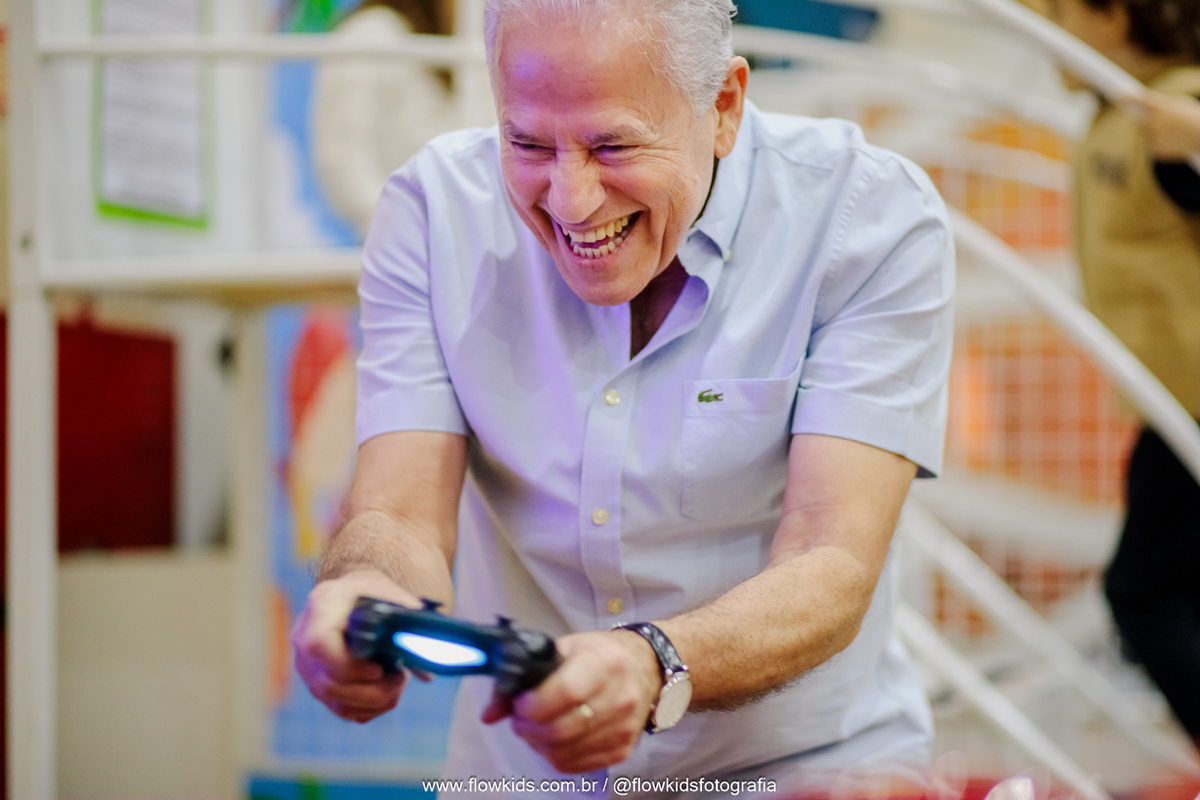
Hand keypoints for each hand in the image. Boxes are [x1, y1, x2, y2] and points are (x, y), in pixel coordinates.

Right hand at [291, 568, 422, 722]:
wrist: (351, 597)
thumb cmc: (371, 591)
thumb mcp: (387, 590)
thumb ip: (406, 611)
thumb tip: (423, 642)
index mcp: (322, 607)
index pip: (320, 646)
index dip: (350, 667)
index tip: (380, 670)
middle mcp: (304, 638)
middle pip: (329, 684)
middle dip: (373, 691)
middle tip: (401, 677)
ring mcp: (307, 664)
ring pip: (337, 702)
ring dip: (375, 701)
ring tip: (398, 682)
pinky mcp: (316, 683)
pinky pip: (341, 709)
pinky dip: (369, 708)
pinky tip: (387, 693)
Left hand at [480, 629, 662, 772]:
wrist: (646, 666)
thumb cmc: (601, 655)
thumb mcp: (565, 649)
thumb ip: (524, 676)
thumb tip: (489, 713)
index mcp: (604, 663)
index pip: (567, 691)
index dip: (534, 705)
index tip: (520, 705)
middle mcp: (620, 696)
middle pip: (563, 728)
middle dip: (529, 728)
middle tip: (520, 718)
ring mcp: (623, 726)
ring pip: (566, 751)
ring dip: (538, 744)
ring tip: (534, 728)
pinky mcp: (623, 748)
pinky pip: (577, 764)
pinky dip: (556, 755)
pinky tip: (552, 739)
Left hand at [1128, 90, 1199, 158]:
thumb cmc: (1194, 116)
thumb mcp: (1181, 103)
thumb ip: (1163, 104)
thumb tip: (1150, 108)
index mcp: (1158, 106)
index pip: (1137, 99)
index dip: (1125, 97)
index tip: (1116, 95)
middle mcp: (1151, 121)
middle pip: (1140, 122)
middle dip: (1145, 121)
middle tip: (1156, 121)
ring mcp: (1152, 136)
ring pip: (1148, 135)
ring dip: (1156, 133)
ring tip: (1175, 131)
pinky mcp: (1155, 149)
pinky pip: (1154, 146)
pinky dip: (1163, 144)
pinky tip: (1176, 142)